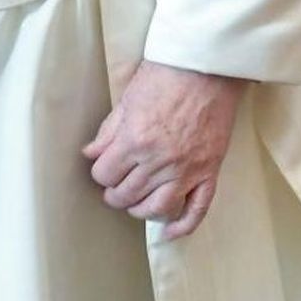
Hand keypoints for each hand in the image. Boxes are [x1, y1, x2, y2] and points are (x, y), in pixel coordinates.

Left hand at [83, 60, 246, 239]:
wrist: (208, 68)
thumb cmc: (165, 77)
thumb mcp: (126, 100)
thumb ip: (108, 133)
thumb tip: (90, 154)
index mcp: (134, 141)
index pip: (105, 175)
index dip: (101, 173)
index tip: (105, 167)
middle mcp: (159, 160)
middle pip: (127, 195)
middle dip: (116, 194)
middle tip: (116, 187)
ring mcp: (187, 169)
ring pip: (157, 208)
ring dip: (140, 211)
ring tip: (135, 204)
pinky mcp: (210, 171)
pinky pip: (197, 208)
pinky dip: (183, 225)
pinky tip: (169, 233)